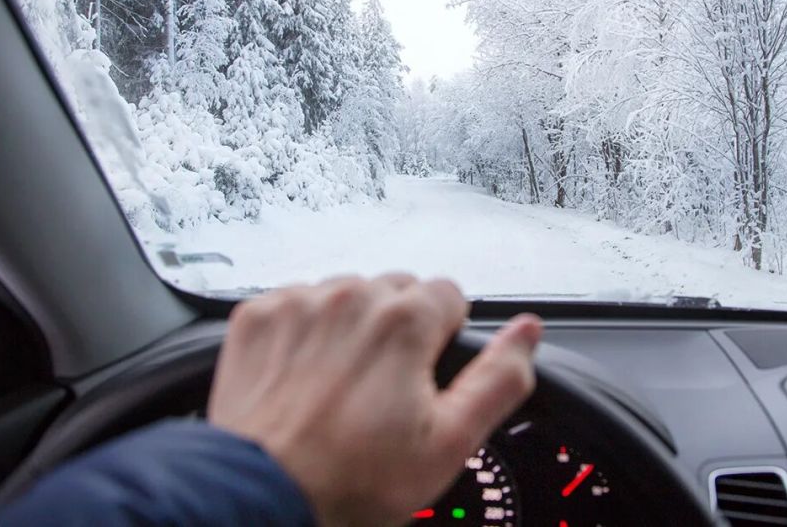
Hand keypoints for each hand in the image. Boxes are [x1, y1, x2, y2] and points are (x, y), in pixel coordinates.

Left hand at [208, 275, 541, 526]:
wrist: (263, 496)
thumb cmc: (353, 480)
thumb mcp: (450, 442)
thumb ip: (498, 378)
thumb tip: (528, 332)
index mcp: (405, 321)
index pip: (448, 295)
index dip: (443, 338)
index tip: (423, 374)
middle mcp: (351, 297)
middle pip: (397, 291)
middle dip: (399, 329)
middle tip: (384, 387)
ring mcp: (299, 303)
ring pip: (348, 294)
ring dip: (352, 325)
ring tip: (340, 385)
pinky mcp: (258, 316)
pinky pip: (298, 303)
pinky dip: (305, 330)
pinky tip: (304, 375)